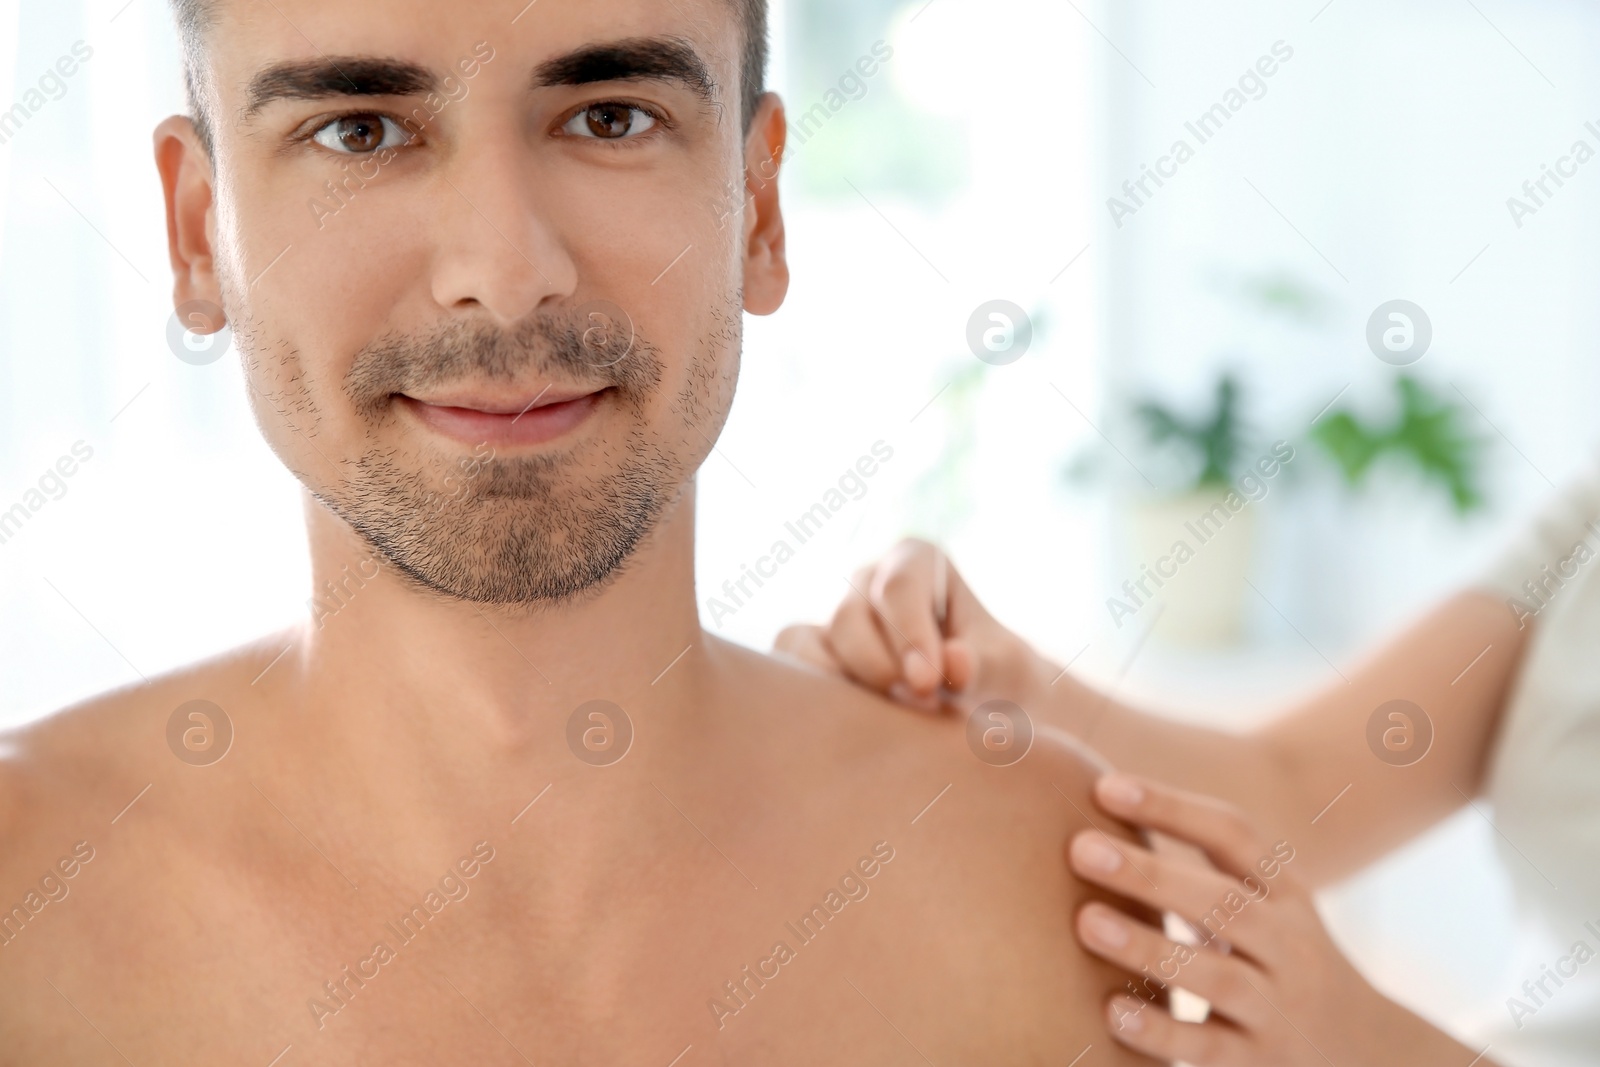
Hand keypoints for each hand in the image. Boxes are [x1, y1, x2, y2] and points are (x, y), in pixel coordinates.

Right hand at [773, 538, 1043, 711]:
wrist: (985, 708)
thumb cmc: (997, 675)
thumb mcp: (1004, 666)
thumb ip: (982, 662)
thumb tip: (953, 662)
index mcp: (917, 562)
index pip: (900, 583)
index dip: (909, 633)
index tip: (929, 682)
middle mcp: (868, 581)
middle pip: (850, 614)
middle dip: (879, 666)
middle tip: (916, 708)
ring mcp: (834, 618)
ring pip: (807, 640)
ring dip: (840, 684)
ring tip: (880, 719)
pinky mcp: (810, 655)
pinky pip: (788, 664)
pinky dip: (808, 692)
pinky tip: (845, 722)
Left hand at [1069, 774, 1492, 1066]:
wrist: (1365, 1052)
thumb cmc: (1273, 959)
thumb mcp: (1260, 906)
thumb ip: (1198, 871)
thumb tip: (1099, 808)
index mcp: (1284, 893)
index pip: (1235, 836)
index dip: (1172, 807)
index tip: (1105, 786)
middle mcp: (1288, 945)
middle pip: (1224, 902)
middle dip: (1152, 873)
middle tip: (1080, 848)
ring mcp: (1277, 1008)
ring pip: (1218, 976)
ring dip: (1149, 948)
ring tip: (1087, 922)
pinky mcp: (1260, 1064)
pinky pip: (1211, 1048)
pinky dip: (1163, 1032)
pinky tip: (1113, 1012)